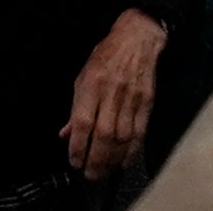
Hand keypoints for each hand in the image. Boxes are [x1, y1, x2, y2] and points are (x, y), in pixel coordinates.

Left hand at [62, 8, 166, 179]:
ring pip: (122, 137)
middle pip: (103, 134)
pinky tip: (124, 162)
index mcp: (91, 84)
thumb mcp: (83, 76)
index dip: (78, 145)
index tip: (74, 161)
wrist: (137, 38)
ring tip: (105, 173)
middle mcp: (111, 92)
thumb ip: (75, 107)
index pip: (83, 121)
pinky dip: (132, 150)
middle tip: (90, 175)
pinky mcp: (147, 102)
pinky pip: (140, 131)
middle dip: (96, 160)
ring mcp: (131, 98)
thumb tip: (66, 134)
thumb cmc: (106, 56)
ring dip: (112, 160)